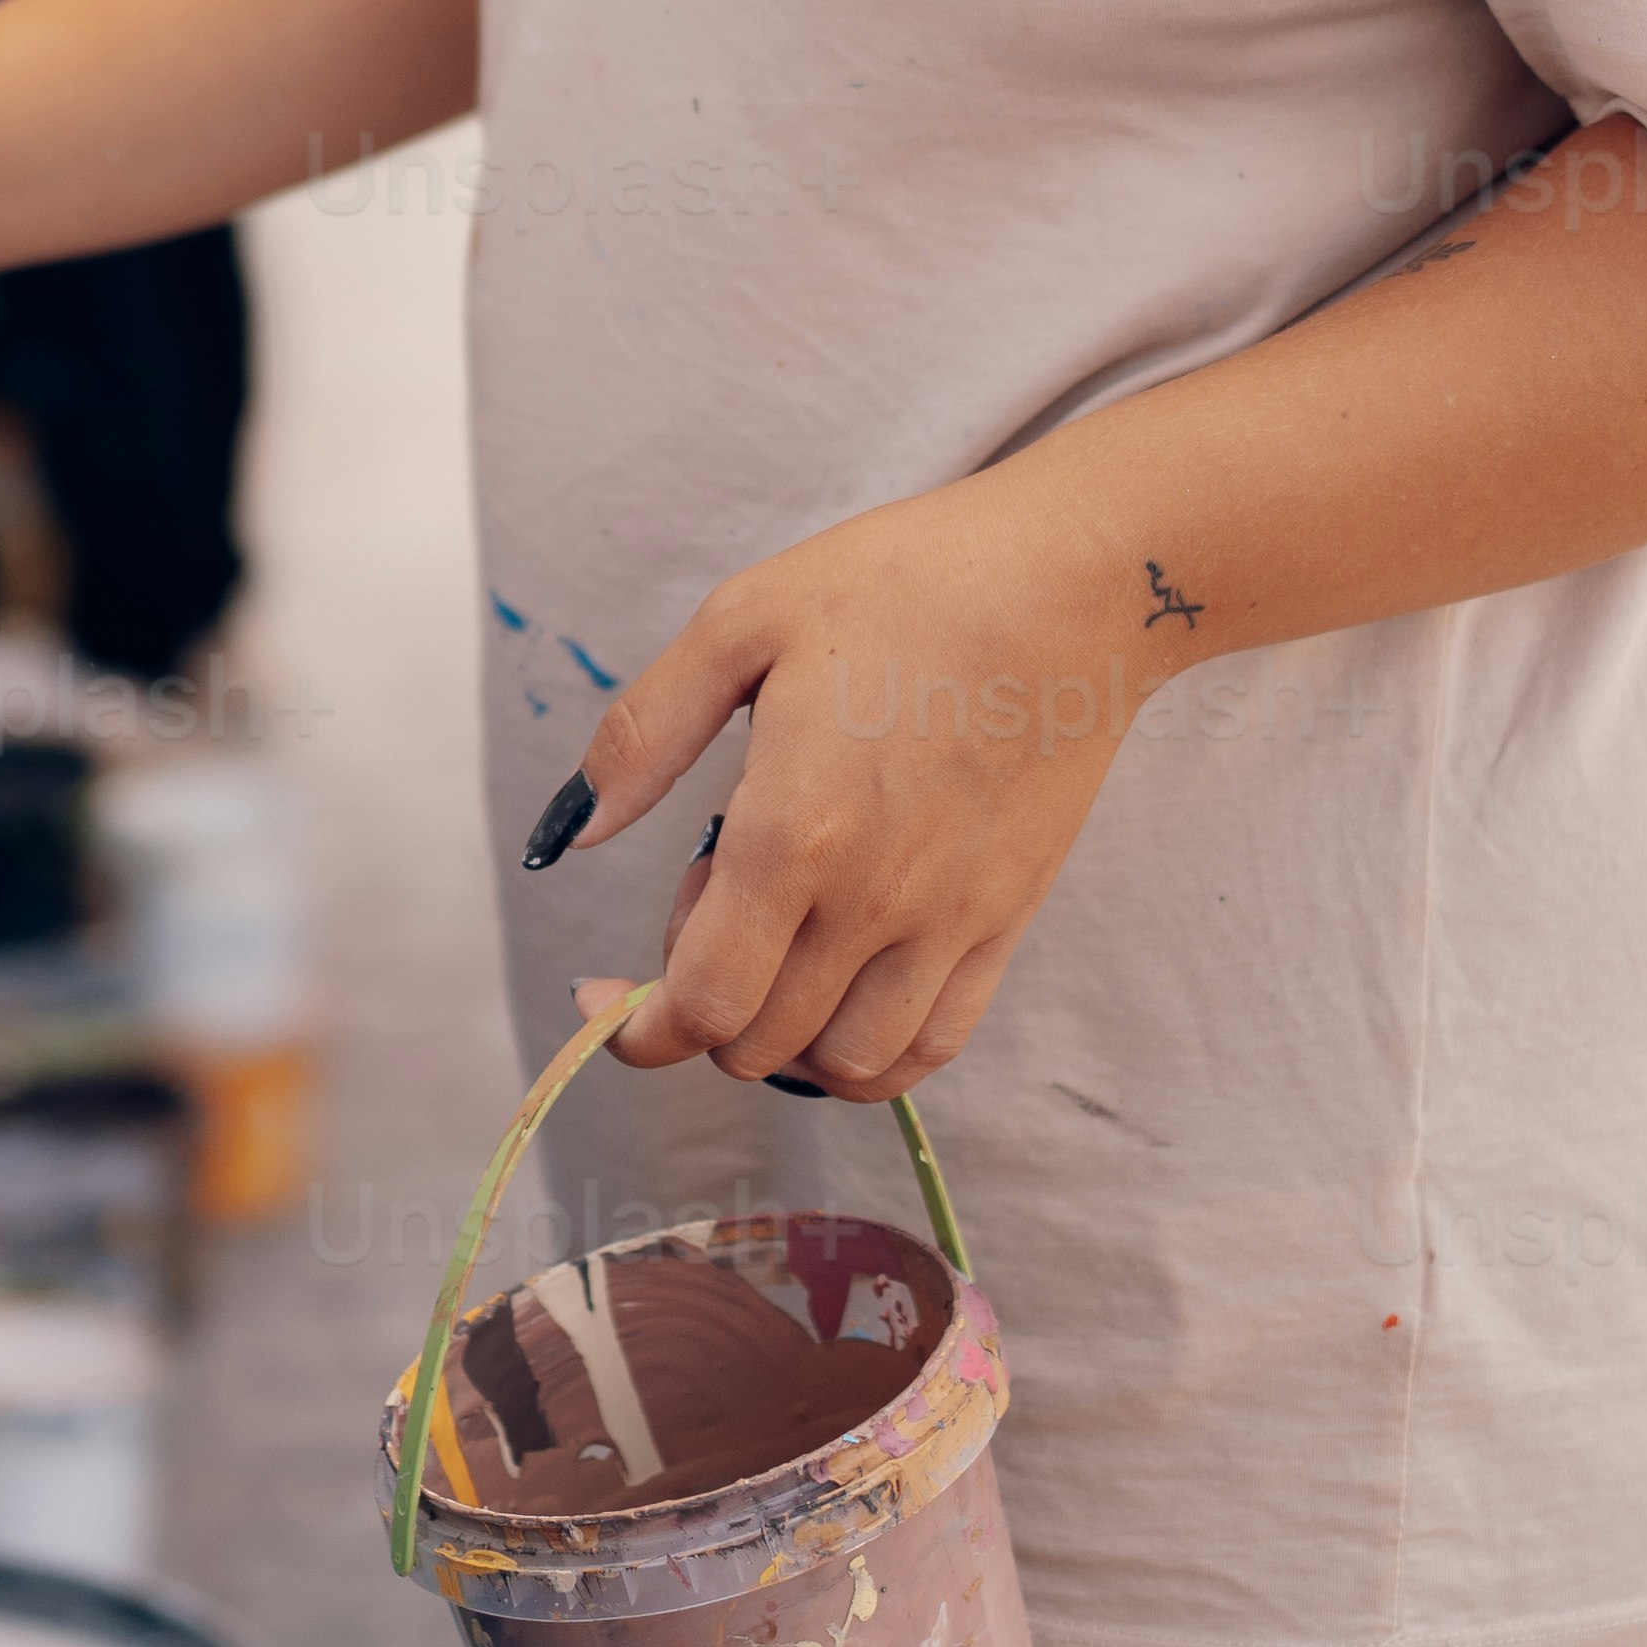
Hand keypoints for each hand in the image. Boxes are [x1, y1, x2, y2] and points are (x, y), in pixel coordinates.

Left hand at [555, 446, 1166, 1097]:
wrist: (1073, 583)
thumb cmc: (904, 582)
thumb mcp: (742, 621)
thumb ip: (645, 735)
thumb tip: (574, 833)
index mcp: (791, 833)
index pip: (701, 1005)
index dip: (637, 1029)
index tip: (605, 1001)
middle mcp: (871, 902)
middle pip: (758, 1044)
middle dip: (701, 1008)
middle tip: (710, 904)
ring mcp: (949, 923)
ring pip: (845, 1063)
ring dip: (784, 1039)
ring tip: (778, 946)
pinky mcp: (1007, 921)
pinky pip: (933, 1045)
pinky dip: (872, 1055)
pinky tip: (845, 996)